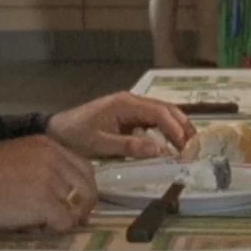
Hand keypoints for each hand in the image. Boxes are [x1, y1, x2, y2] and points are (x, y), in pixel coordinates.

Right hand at [0, 135, 96, 231]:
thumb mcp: (19, 156)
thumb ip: (44, 167)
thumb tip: (65, 193)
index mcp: (48, 145)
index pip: (84, 168)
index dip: (85, 188)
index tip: (78, 203)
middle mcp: (54, 159)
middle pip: (87, 187)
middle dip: (83, 206)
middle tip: (70, 220)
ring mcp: (50, 181)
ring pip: (78, 206)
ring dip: (67, 219)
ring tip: (47, 223)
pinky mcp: (43, 203)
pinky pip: (64, 222)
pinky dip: (56, 229)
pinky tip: (37, 228)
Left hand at [47, 92, 194, 158]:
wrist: (56, 130)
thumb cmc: (76, 136)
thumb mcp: (101, 144)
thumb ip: (130, 146)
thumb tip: (160, 149)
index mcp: (126, 104)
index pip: (159, 113)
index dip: (175, 129)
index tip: (184, 147)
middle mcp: (131, 101)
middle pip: (166, 109)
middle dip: (182, 126)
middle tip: (194, 147)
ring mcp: (131, 106)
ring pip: (162, 112)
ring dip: (177, 126)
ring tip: (188, 144)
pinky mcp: (128, 115)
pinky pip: (153, 118)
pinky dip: (166, 128)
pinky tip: (171, 141)